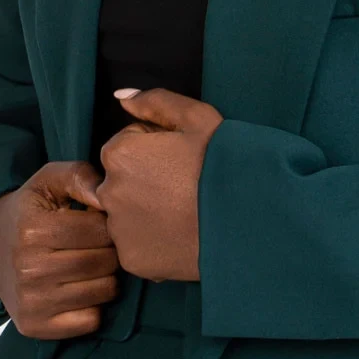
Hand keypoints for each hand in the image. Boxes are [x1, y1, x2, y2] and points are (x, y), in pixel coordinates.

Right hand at [0, 161, 117, 339]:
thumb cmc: (28, 212)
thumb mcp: (47, 181)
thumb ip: (79, 175)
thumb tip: (105, 197)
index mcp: (33, 230)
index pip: (101, 230)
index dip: (107, 224)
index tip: (96, 223)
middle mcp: (30, 269)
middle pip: (106, 261)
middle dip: (109, 250)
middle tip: (95, 246)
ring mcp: (32, 301)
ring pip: (104, 291)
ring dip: (105, 277)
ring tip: (87, 265)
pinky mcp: (35, 326)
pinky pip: (91, 321)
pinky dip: (93, 306)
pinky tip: (78, 290)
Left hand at [91, 88, 223, 281]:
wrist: (250, 220)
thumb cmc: (226, 165)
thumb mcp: (198, 118)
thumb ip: (154, 102)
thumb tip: (121, 98)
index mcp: (119, 153)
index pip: (126, 144)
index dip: (155, 149)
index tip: (182, 159)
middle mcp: (108, 192)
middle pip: (120, 180)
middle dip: (143, 180)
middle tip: (182, 187)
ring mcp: (119, 230)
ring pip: (125, 215)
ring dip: (145, 212)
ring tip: (183, 212)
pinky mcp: (132, 260)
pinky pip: (136, 246)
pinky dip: (153, 241)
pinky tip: (180, 234)